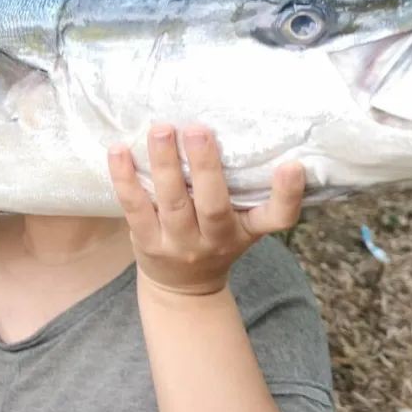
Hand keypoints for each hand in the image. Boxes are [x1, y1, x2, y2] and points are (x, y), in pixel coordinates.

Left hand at [108, 124, 305, 295]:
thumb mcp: (240, 222)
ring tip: (161, 130)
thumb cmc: (215, 239)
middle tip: (199, 129)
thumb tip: (235, 123)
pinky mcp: (147, 242)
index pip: (277, 218)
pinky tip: (118, 151)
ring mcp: (179, 243)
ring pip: (172, 203)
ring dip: (164, 164)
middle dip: (205, 166)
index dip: (288, 194)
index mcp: (246, 230)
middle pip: (213, 205)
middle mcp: (215, 239)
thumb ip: (242, 188)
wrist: (183, 289)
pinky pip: (134, 208)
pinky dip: (125, 178)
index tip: (293, 165)